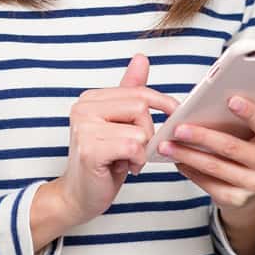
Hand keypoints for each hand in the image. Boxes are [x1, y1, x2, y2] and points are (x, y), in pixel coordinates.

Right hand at [57, 53, 179, 227]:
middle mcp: (83, 108)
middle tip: (136, 149)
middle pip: (140, 107)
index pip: (138, 92)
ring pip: (139, 129)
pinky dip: (136, 161)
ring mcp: (83, 128)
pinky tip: (124, 168)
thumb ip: (129, 91)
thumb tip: (141, 58)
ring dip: (141, 150)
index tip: (175, 114)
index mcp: (90, 99)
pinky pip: (133, 147)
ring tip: (126, 159)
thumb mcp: (120, 124)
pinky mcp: (90, 150)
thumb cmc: (104, 161)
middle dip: (148, 132)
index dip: (162, 103)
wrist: (80, 196)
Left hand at [156, 95, 254, 216]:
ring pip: (215, 167)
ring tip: (167, 145)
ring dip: (187, 154)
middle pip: (232, 147)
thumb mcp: (248, 132)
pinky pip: (208, 184)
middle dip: (202, 136)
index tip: (230, 100)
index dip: (249, 112)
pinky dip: (190, 170)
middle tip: (178, 128)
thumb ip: (234, 118)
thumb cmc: (244, 145)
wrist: (250, 185)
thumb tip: (202, 104)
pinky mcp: (237, 199)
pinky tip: (177, 161)